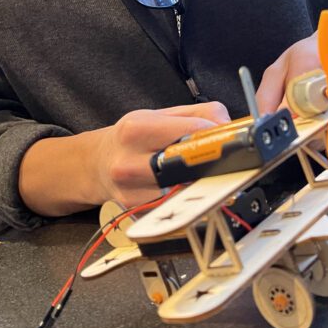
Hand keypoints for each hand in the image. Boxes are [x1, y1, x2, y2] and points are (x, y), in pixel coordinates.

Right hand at [87, 101, 230, 207]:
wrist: (97, 164)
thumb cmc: (132, 139)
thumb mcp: (160, 114)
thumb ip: (199, 114)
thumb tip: (228, 127)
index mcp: (136, 129)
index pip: (191, 133)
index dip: (216, 136)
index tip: (229, 140)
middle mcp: (129, 162)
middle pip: (187, 167)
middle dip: (210, 165)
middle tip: (224, 162)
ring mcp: (132, 192)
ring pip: (184, 191)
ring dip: (201, 184)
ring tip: (203, 174)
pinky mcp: (138, 213)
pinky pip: (174, 207)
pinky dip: (186, 198)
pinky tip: (184, 189)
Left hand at [256, 24, 327, 157]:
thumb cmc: (315, 57)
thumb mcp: (281, 65)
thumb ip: (266, 95)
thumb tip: (261, 125)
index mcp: (314, 64)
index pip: (293, 106)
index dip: (282, 122)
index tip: (275, 127)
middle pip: (314, 127)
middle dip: (299, 133)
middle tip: (294, 126)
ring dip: (316, 141)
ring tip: (314, 123)